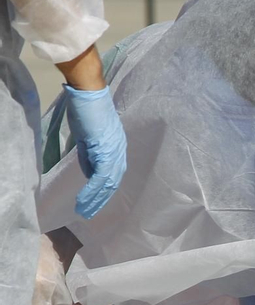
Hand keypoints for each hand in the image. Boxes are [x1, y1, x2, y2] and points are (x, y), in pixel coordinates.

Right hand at [62, 84, 127, 218]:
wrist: (89, 92)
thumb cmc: (87, 109)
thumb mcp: (88, 136)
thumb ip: (89, 154)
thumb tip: (88, 172)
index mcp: (117, 146)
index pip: (114, 173)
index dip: (105, 189)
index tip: (95, 201)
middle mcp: (120, 150)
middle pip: (113, 181)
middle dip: (101, 199)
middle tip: (89, 212)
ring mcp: (115, 151)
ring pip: (108, 182)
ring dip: (95, 199)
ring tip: (84, 211)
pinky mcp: (106, 150)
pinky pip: (101, 176)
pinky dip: (92, 190)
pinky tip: (84, 200)